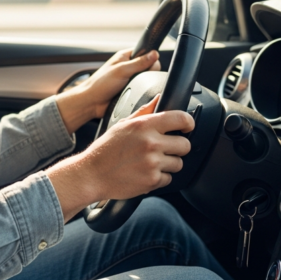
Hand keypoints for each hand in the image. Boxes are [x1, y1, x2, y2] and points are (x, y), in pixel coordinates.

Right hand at [47, 95, 193, 221]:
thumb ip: (144, 112)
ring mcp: (152, 163)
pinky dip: (159, 178)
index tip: (187, 126)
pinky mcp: (152, 180)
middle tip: (166, 148)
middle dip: (178, 147)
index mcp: (144, 126)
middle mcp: (150, 143)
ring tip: (151, 162)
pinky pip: (168, 179)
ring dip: (169, 164)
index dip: (188, 122)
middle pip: (185, 144)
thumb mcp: (122, 125)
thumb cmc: (105, 149)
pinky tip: (146, 173)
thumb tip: (158, 99)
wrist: (92, 174)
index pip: (180, 118)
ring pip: (178, 163)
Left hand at [55, 49, 159, 133]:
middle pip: (148, 67)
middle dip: (146, 73)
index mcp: (125, 56)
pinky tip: (134, 93)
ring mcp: (129, 78)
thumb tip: (154, 54)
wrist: (92, 102)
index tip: (148, 66)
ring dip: (143, 84)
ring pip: (146, 79)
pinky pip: (142, 89)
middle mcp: (128, 66)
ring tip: (133, 87)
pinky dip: (140, 92)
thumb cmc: (100, 84)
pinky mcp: (129, 90)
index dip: (150, 59)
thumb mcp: (122, 70)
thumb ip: (139, 62)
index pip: (145, 53)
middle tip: (136, 78)